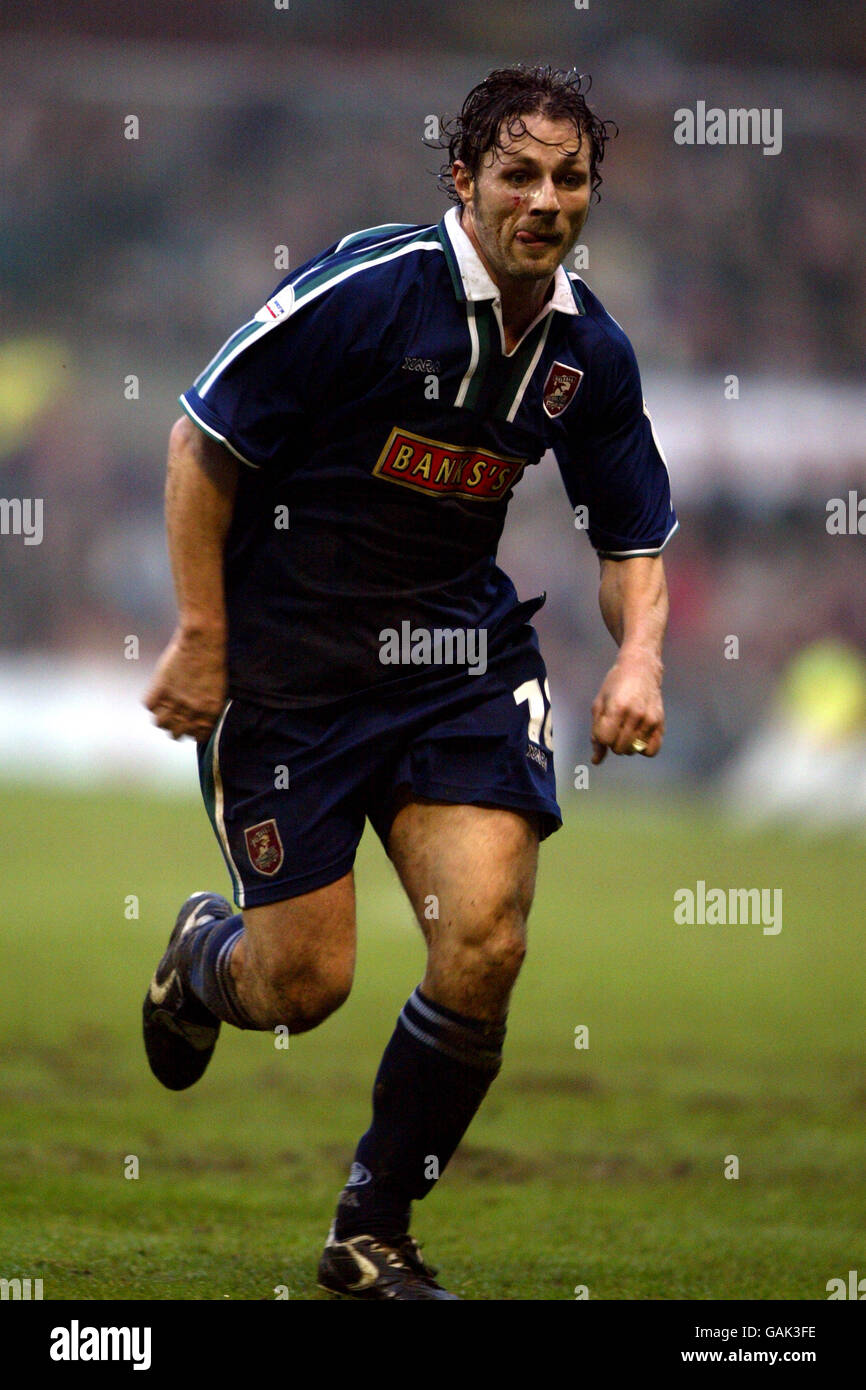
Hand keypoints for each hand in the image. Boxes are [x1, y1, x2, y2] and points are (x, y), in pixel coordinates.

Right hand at [144, 625, 226, 741]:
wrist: (201, 643)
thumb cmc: (213, 661)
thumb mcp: (217, 690)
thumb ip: (206, 708)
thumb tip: (195, 717)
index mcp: (209, 713)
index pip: (198, 736)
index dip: (191, 731)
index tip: (188, 727)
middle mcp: (191, 712)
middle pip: (175, 733)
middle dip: (174, 726)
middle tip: (173, 716)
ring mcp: (174, 702)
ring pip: (159, 722)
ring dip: (161, 715)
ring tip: (164, 705)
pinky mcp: (160, 690)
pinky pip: (149, 705)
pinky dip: (151, 700)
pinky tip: (158, 692)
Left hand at [590, 649, 663, 765]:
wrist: (641, 668)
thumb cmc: (615, 686)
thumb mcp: (599, 705)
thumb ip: (596, 733)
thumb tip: (596, 761)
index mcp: (617, 708)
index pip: (604, 739)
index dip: (600, 736)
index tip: (603, 725)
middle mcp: (635, 715)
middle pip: (618, 748)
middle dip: (612, 741)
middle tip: (615, 725)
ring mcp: (650, 720)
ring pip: (632, 750)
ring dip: (626, 744)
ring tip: (626, 727)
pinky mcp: (660, 723)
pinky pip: (651, 751)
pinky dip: (642, 749)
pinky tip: (638, 736)